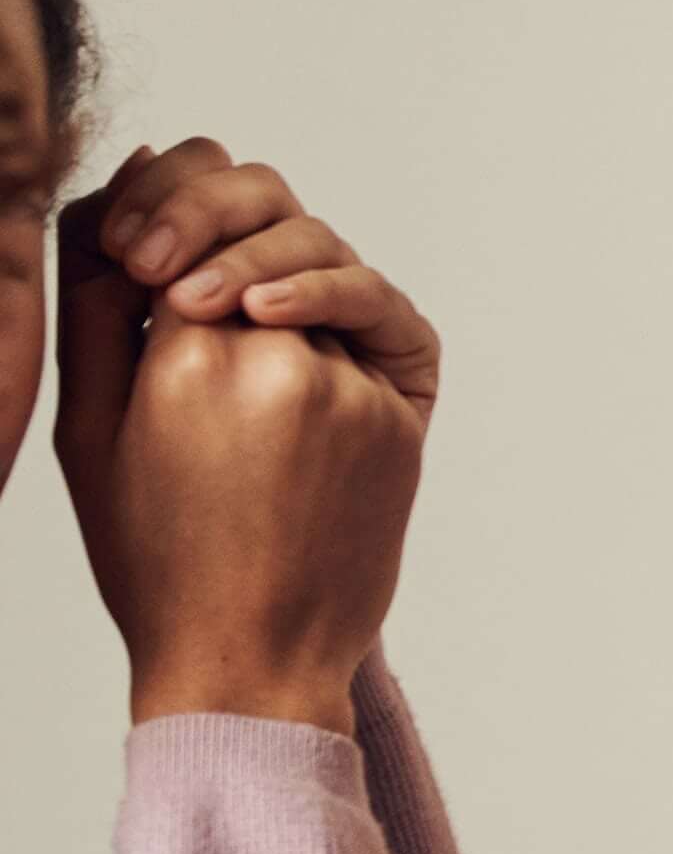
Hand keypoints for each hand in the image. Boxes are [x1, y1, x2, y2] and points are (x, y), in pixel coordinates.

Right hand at [52, 140, 438, 730]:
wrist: (251, 658)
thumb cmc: (154, 554)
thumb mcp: (88, 430)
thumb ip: (98, 307)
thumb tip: (123, 196)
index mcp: (192, 360)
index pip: (187, 211)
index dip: (161, 203)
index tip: (132, 244)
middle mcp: (286, 359)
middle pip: (270, 211)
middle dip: (218, 205)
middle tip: (172, 253)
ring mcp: (355, 385)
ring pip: (326, 259)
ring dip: (272, 259)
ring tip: (217, 303)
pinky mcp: (402, 414)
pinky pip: (371, 322)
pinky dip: (326, 310)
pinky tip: (278, 339)